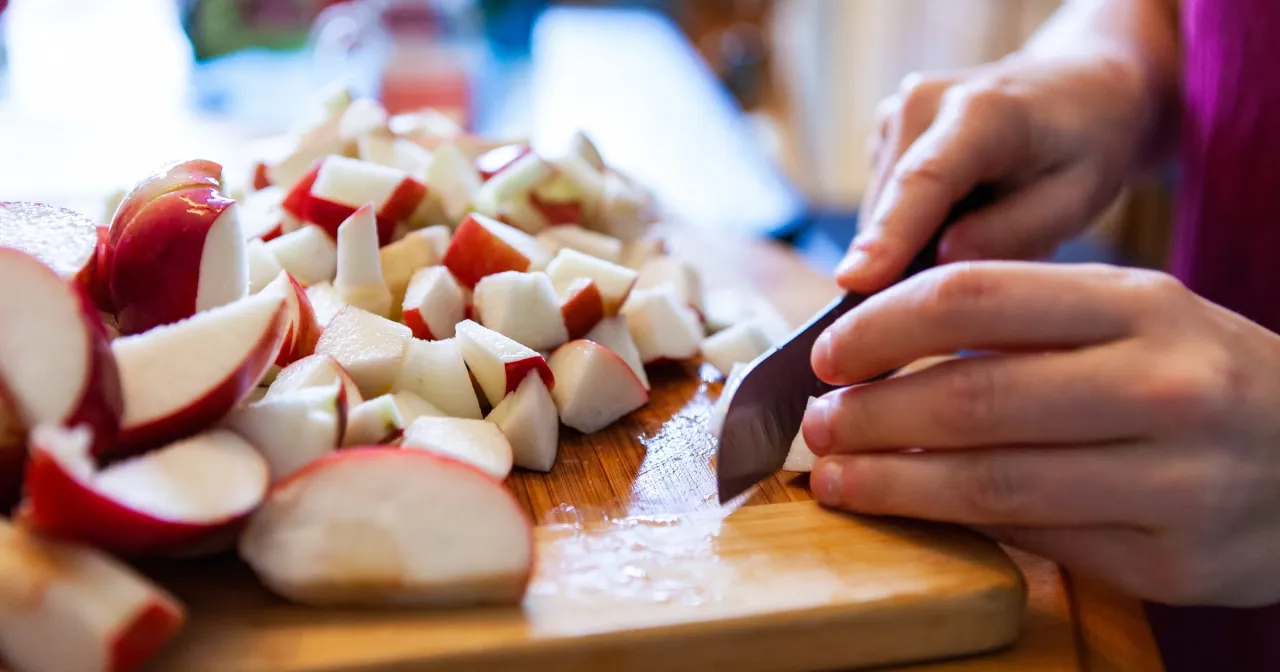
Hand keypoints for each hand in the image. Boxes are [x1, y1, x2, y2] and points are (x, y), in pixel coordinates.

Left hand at [802, 262, 1279, 606]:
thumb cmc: (1201, 376)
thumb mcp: (1134, 319)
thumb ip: (1025, 324)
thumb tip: (881, 349)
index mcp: (1141, 305)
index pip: (973, 298)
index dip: (879, 327)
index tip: (825, 355)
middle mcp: (1164, 387)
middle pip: (971, 397)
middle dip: (870, 414)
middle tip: (818, 426)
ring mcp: (1176, 482)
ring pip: (993, 482)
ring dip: (894, 483)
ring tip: (840, 479)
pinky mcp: (1174, 562)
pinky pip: (1036, 540)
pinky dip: (959, 525)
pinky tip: (916, 513)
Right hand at [844, 53, 1153, 292]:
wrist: (1076, 90)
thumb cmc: (1084, 147)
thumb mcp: (1076, 199)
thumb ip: (1012, 233)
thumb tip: (939, 262)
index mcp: (983, 111)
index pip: (923, 182)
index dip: (888, 236)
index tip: (853, 283)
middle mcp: (922, 102)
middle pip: (891, 210)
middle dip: (911, 264)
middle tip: (975, 282)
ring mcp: (895, 113)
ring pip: (880, 214)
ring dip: (914, 245)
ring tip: (982, 230)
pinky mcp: (883, 131)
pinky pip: (884, 204)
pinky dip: (912, 226)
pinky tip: (961, 213)